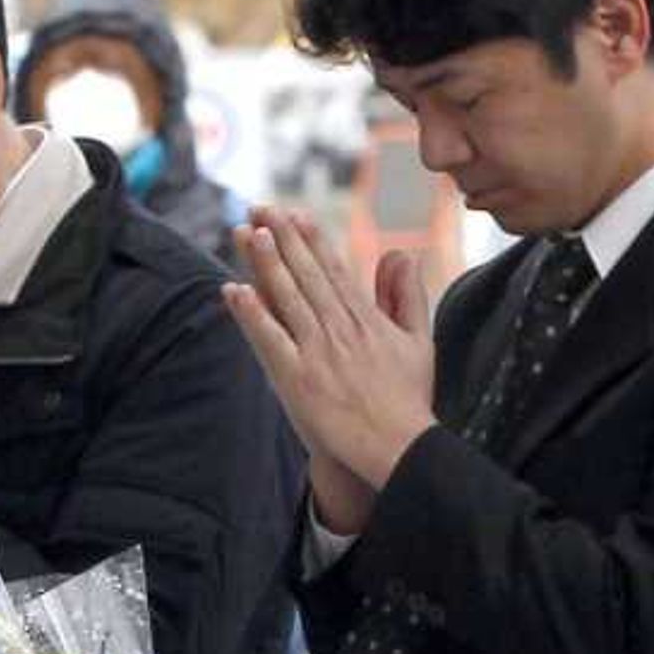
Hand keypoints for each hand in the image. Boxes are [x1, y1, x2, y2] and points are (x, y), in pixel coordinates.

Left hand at [224, 210, 437, 498]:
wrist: (398, 447)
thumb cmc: (409, 400)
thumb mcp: (419, 341)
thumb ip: (408, 296)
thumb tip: (402, 254)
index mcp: (366, 319)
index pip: (333, 270)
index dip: (311, 240)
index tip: (294, 213)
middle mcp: (340, 329)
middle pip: (306, 274)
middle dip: (282, 238)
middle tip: (261, 207)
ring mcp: (317, 353)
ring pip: (286, 298)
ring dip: (265, 263)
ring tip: (248, 231)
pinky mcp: (298, 380)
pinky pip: (270, 341)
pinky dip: (252, 315)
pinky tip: (233, 292)